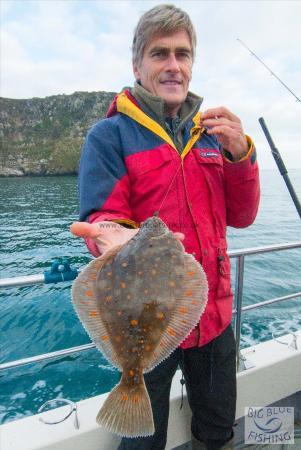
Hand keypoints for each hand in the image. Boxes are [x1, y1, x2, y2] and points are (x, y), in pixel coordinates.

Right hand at [70, 221, 184, 254]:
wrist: (120, 238)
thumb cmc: (109, 238)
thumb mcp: (99, 233)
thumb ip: (88, 230)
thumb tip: (72, 227)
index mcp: (124, 257)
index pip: (130, 261)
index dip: (138, 262)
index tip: (145, 259)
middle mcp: (138, 258)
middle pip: (148, 261)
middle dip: (157, 261)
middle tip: (168, 260)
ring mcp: (147, 253)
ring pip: (159, 254)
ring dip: (168, 251)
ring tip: (180, 250)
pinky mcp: (154, 246)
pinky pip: (165, 244)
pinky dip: (173, 240)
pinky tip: (181, 236)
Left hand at [200, 107, 247, 160]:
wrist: (240, 151)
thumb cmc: (230, 140)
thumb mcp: (221, 131)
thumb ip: (214, 126)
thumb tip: (203, 121)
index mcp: (233, 118)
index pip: (222, 110)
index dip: (212, 111)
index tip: (202, 115)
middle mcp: (235, 121)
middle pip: (222, 113)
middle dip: (210, 114)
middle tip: (201, 118)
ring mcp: (237, 128)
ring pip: (223, 121)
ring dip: (211, 122)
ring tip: (203, 124)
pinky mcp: (236, 135)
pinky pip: (225, 130)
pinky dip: (216, 129)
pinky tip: (209, 131)